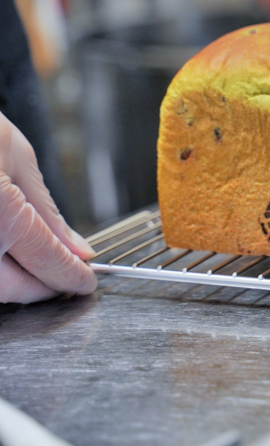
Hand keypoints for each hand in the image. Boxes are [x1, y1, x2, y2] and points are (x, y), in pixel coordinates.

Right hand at [0, 112, 95, 302]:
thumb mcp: (17, 157)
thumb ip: (46, 211)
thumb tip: (74, 247)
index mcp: (0, 217)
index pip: (48, 262)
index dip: (72, 275)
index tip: (85, 280)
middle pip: (13, 288)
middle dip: (42, 285)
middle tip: (63, 275)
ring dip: (11, 281)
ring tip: (31, 263)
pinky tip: (2, 251)